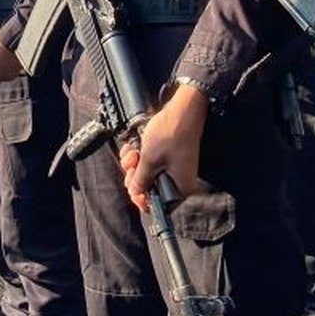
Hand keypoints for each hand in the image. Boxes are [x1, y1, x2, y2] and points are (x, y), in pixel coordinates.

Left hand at [119, 83, 209, 212]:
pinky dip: (141, 155)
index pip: (158, 204)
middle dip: (135, 176)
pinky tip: (136, 145)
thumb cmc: (172, 134)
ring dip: (135, 163)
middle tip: (131, 165)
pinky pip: (151, 161)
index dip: (141, 197)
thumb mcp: (149, 161)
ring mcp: (174, 167)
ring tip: (133, 151)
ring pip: (148, 173)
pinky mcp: (169, 156)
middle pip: (150, 188)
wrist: (183, 111)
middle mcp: (179, 180)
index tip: (132, 187)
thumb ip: (140, 180)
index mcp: (180, 187)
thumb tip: (135, 192)